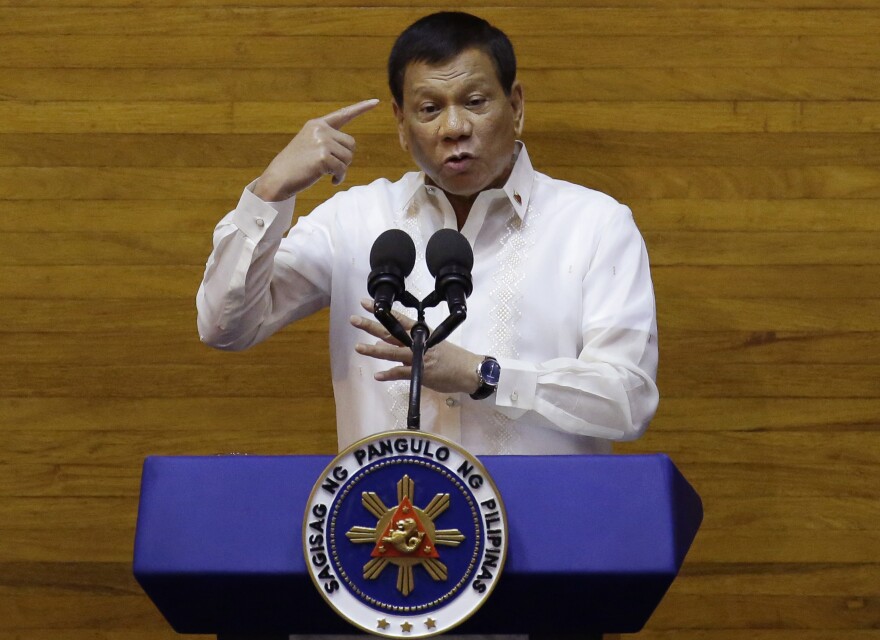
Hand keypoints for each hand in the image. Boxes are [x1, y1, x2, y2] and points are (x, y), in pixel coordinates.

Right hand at [254, 99, 379, 200]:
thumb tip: (350, 149)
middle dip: (345, 158)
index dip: (361, 108)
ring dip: (342, 169)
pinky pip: (342, 169)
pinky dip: (339, 177)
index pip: (343, 114)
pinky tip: (329, 180)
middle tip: (331, 166)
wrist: (278, 178)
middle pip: (351, 144)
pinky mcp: (323, 157)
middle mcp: (320, 130)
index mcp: (317, 125)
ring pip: (349, 157)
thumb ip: (328, 141)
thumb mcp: (310, 146)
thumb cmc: (295, 166)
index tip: (376, 101)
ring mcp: (322, 142)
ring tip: (327, 172)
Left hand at [351, 299, 481, 394]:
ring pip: (393, 352)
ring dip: (374, 351)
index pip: (398, 319)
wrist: (469, 370)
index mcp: (421, 333)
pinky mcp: (422, 373)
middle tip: (354, 319)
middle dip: (371, 326)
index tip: (366, 303)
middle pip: (391, 333)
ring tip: (358, 347)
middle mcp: (418, 342)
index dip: (382, 311)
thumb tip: (381, 345)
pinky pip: (402, 374)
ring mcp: (419, 357)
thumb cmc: (451, 358)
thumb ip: (407, 345)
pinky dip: (389, 374)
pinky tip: (378, 376)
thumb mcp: (431, 346)